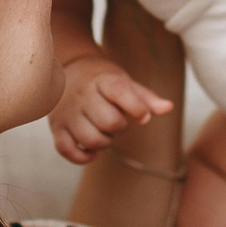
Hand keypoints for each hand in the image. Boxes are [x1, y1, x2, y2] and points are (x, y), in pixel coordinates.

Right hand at [49, 55, 174, 163]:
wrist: (68, 69)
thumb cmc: (101, 80)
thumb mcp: (124, 81)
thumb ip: (145, 97)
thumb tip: (168, 108)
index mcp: (102, 81)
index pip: (121, 93)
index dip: (137, 108)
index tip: (142, 115)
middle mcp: (83, 96)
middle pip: (108, 121)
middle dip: (120, 127)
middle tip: (117, 121)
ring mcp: (68, 113)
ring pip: (90, 139)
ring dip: (104, 143)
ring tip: (104, 133)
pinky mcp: (57, 127)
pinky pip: (67, 150)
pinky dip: (82, 156)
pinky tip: (92, 151)